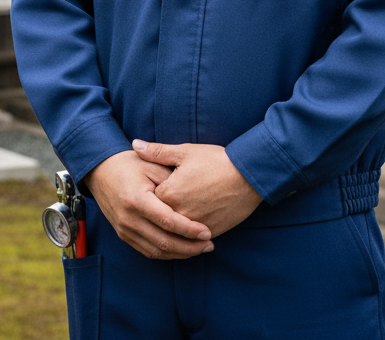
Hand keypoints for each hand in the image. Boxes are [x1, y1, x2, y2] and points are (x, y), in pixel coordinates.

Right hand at [83, 150, 214, 259]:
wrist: (100, 170)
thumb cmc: (129, 164)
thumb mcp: (151, 165)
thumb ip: (171, 180)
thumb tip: (194, 197)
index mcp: (136, 200)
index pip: (168, 222)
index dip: (189, 229)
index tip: (207, 232)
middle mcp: (128, 219)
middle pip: (164, 242)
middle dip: (190, 247)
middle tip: (209, 244)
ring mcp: (124, 229)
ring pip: (157, 251)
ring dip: (180, 253)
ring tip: (200, 248)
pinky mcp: (123, 235)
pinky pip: (148, 251)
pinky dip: (167, 253)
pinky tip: (181, 249)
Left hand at [133, 140, 262, 237]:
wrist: (249, 175)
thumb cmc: (216, 160)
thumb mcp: (185, 151)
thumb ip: (157, 152)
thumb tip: (134, 144)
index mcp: (170, 193)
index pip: (148, 201)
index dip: (147, 195)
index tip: (147, 190)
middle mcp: (180, 213)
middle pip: (159, 220)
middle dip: (156, 215)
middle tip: (155, 208)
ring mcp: (196, 226)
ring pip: (175, 234)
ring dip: (171, 229)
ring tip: (170, 221)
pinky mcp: (211, 232)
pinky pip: (192, 240)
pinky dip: (187, 236)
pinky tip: (185, 229)